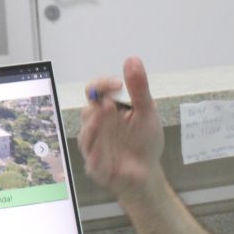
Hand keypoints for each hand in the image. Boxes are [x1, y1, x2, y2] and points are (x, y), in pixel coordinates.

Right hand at [78, 56, 164, 204]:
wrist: (146, 173)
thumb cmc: (144, 141)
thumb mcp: (146, 112)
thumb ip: (139, 88)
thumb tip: (132, 59)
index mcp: (105, 109)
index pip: (94, 90)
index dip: (102, 84)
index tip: (118, 84)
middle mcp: (95, 125)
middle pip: (87, 111)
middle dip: (97, 108)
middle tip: (111, 104)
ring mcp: (92, 146)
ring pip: (86, 135)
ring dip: (95, 128)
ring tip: (106, 118)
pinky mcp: (94, 165)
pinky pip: (92, 158)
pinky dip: (97, 154)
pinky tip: (103, 150)